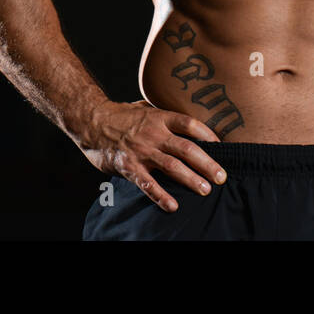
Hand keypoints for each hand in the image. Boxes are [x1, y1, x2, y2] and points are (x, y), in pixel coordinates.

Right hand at [79, 100, 227, 211]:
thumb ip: (164, 115)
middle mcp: (154, 133)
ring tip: (206, 190)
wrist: (91, 121)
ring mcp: (142, 151)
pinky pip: (148, 184)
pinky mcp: (129, 166)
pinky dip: (161, 196)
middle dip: (207, 163)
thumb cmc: (121, 115)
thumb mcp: (145, 107)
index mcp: (160, 117)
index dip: (207, 134)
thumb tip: (186, 121)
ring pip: (172, 167)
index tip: (222, 146)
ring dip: (191, 180)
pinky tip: (173, 206)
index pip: (190, 124)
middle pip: (187, 149)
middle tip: (221, 176)